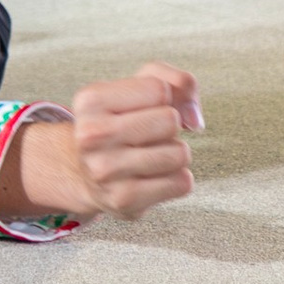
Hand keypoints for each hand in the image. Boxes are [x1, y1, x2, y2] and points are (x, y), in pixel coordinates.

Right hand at [0, 63, 199, 223]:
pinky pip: (182, 182)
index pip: (160, 89)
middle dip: (169, 126)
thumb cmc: (122, 122)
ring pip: (180, 153)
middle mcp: (91, 136)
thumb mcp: (141, 86)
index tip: (142, 109)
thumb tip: (195, 121)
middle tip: (146, 135)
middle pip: (170, 120)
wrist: (88, 173)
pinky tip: (152, 177)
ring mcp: (105, 171)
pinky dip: (176, 178)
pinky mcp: (124, 201)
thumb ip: (179, 82)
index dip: (161, 97)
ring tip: (149, 155)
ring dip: (174, 153)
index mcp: (90, 100)